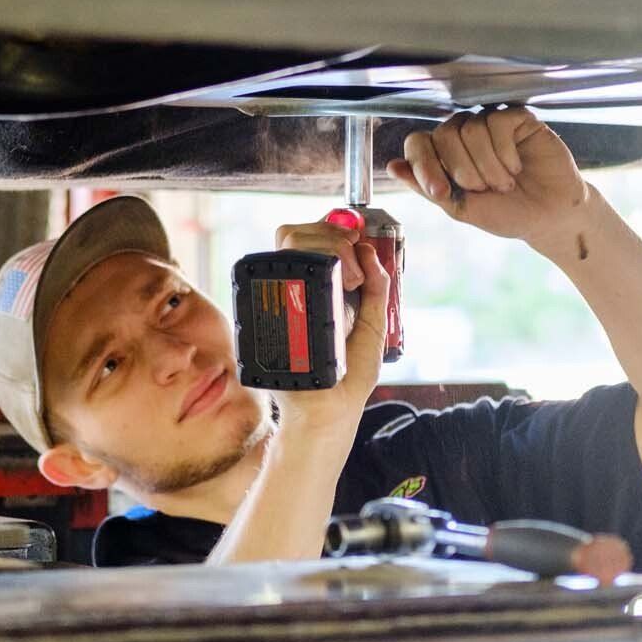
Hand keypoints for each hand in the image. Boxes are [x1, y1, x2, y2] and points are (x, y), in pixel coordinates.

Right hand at [272, 234, 389, 426]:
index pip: (308, 239)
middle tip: (356, 270)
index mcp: (314, 290)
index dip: (331, 229)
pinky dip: (304, 269)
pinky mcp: (264, 313)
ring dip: (326, 249)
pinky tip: (332, 289)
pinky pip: (273, 274)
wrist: (326, 411)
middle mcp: (291, 290)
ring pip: (286, 246)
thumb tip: (372, 252)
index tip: (356, 240)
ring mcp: (275, 300)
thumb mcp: (371, 329)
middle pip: (294, 235)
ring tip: (350, 282)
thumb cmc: (347, 378)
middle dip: (332, 238)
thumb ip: (377, 291)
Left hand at [388, 107, 589, 244]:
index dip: (424, 165)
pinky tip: (516, 166)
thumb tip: (392, 166)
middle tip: (484, 190)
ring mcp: (490, 125)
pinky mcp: (518, 119)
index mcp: (444, 156)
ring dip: (487, 164)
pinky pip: (498, 120)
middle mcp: (464, 135)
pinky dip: (505, 151)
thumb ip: (427, 186)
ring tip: (504, 183)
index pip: (418, 143)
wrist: (548, 216)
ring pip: (470, 127)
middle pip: (444, 133)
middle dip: (462, 169)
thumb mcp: (460, 207)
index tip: (442, 192)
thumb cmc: (506, 213)